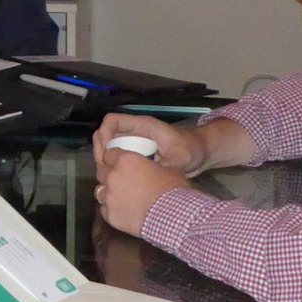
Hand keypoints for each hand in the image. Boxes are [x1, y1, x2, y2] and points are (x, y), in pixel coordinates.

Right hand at [92, 112, 208, 178]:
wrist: (201, 153)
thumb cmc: (192, 149)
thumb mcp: (180, 158)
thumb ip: (163, 166)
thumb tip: (146, 178)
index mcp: (143, 126)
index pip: (113, 121)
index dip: (104, 134)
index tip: (107, 154)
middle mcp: (135, 132)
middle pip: (105, 134)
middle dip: (100, 150)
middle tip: (104, 169)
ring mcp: (134, 143)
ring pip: (109, 147)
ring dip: (105, 160)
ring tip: (108, 176)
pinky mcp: (136, 154)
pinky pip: (118, 157)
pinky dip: (113, 166)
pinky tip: (117, 180)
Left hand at [93, 150, 190, 237]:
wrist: (172, 217)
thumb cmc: (173, 190)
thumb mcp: (168, 169)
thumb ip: (152, 166)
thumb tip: (153, 168)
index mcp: (125, 160)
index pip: (109, 153)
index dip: (114, 158)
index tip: (121, 163)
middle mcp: (112, 176)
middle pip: (102, 171)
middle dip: (109, 174)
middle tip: (122, 180)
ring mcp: (109, 196)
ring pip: (100, 191)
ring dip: (109, 192)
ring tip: (121, 197)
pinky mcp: (109, 214)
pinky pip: (104, 209)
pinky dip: (112, 209)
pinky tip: (123, 212)